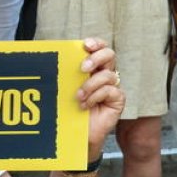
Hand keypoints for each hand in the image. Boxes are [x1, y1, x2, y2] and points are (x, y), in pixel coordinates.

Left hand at [76, 37, 123, 159]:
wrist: (78, 133)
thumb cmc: (71, 109)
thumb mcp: (68, 88)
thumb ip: (68, 74)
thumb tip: (59, 58)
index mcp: (94, 67)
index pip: (100, 48)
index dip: (96, 43)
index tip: (86, 45)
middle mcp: (105, 73)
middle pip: (109, 55)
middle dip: (96, 58)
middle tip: (83, 68)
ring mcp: (113, 86)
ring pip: (108, 75)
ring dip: (91, 84)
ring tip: (79, 97)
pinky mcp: (118, 99)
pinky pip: (110, 90)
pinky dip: (96, 96)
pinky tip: (86, 105)